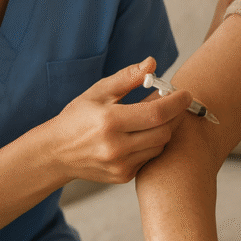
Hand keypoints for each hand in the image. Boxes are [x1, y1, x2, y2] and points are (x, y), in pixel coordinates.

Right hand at [47, 57, 190, 184]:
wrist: (55, 153)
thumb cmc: (77, 117)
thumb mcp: (98, 92)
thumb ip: (127, 77)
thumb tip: (152, 63)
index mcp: (109, 121)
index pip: (156, 113)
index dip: (176, 102)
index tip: (186, 93)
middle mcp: (115, 147)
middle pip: (163, 132)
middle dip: (174, 115)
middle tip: (173, 102)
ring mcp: (120, 165)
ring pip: (159, 146)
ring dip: (164, 129)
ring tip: (156, 116)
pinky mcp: (122, 177)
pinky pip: (150, 158)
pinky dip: (152, 144)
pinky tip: (143, 134)